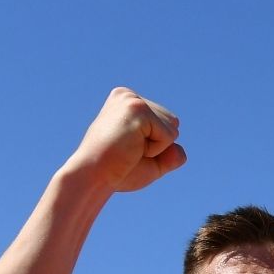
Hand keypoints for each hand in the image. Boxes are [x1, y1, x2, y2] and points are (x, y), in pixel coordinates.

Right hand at [62, 86, 185, 193]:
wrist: (92, 178)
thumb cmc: (116, 171)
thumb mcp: (151, 162)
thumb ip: (170, 155)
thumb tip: (181, 151)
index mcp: (127, 103)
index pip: (166, 123)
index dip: (155, 146)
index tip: (127, 150)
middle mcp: (128, 95)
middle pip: (173, 122)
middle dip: (158, 145)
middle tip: (128, 151)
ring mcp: (131, 100)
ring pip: (173, 128)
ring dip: (157, 148)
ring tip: (128, 149)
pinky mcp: (136, 108)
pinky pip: (168, 136)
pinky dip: (155, 150)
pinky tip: (130, 149)